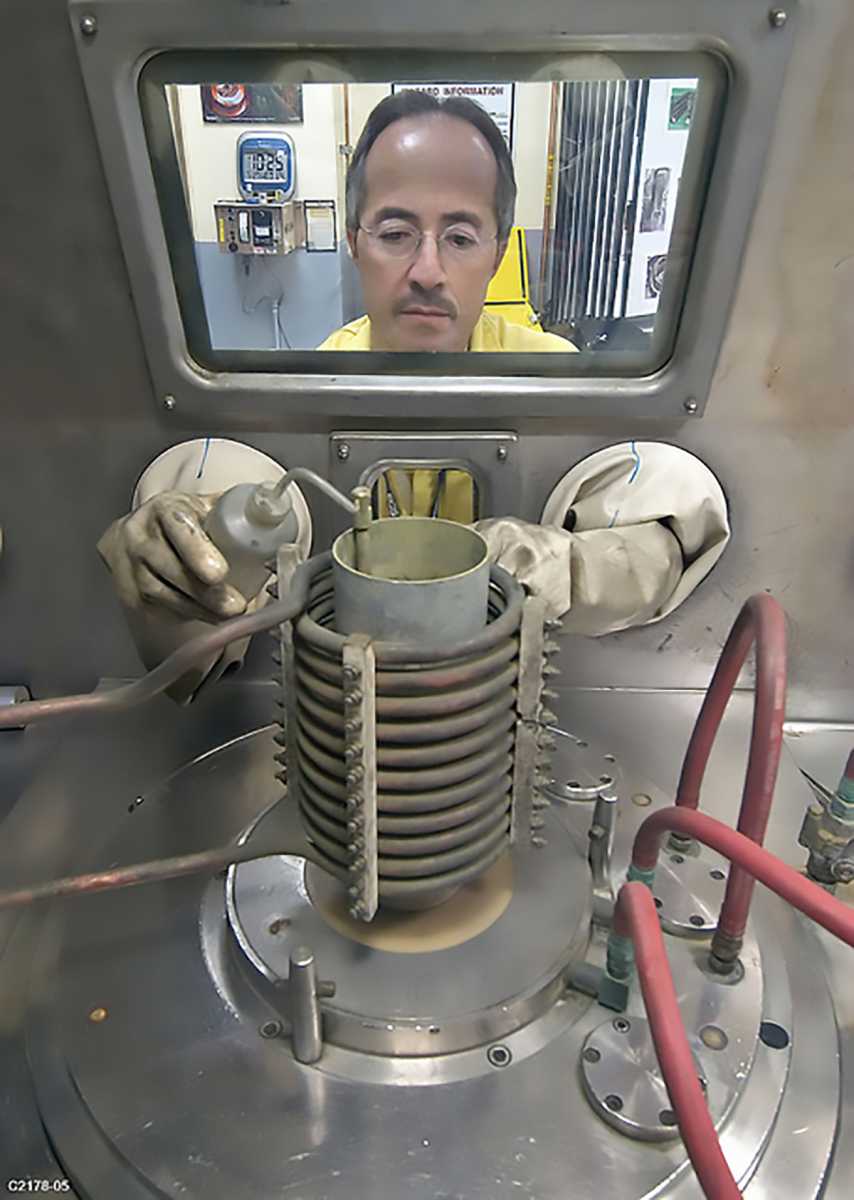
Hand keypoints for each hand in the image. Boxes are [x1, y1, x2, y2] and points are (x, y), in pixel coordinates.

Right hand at [98, 492, 247, 622]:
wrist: (136, 538)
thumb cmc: (181, 524)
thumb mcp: (202, 507)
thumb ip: (234, 509)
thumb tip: (274, 510)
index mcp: (164, 508)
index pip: (177, 525)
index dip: (197, 549)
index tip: (219, 573)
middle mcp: (140, 535)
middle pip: (169, 566)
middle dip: (205, 591)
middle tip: (236, 605)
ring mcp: (130, 567)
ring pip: (162, 593)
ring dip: (200, 608)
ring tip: (229, 615)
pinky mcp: (130, 594)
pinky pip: (159, 609)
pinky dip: (189, 615)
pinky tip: (210, 617)